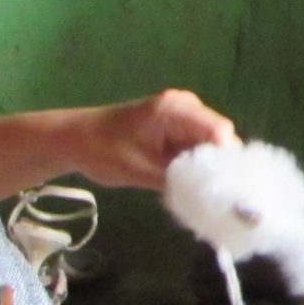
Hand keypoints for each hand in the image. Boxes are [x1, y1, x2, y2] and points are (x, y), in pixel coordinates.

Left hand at [71, 90, 236, 188]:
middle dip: (219, 168)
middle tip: (215, 199)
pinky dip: (195, 167)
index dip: (229, 161)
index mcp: (176, 109)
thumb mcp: (140, 171)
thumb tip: (213, 198)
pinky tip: (188, 185)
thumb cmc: (101, 151)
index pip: (220, 132)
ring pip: (211, 146)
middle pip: (220, 139)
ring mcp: (182, 115)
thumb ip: (178, 181)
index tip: (228, 191)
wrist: (74, 138)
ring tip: (200, 195)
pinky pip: (197, 147)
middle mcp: (186, 106)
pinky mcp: (177, 127)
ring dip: (207, 169)